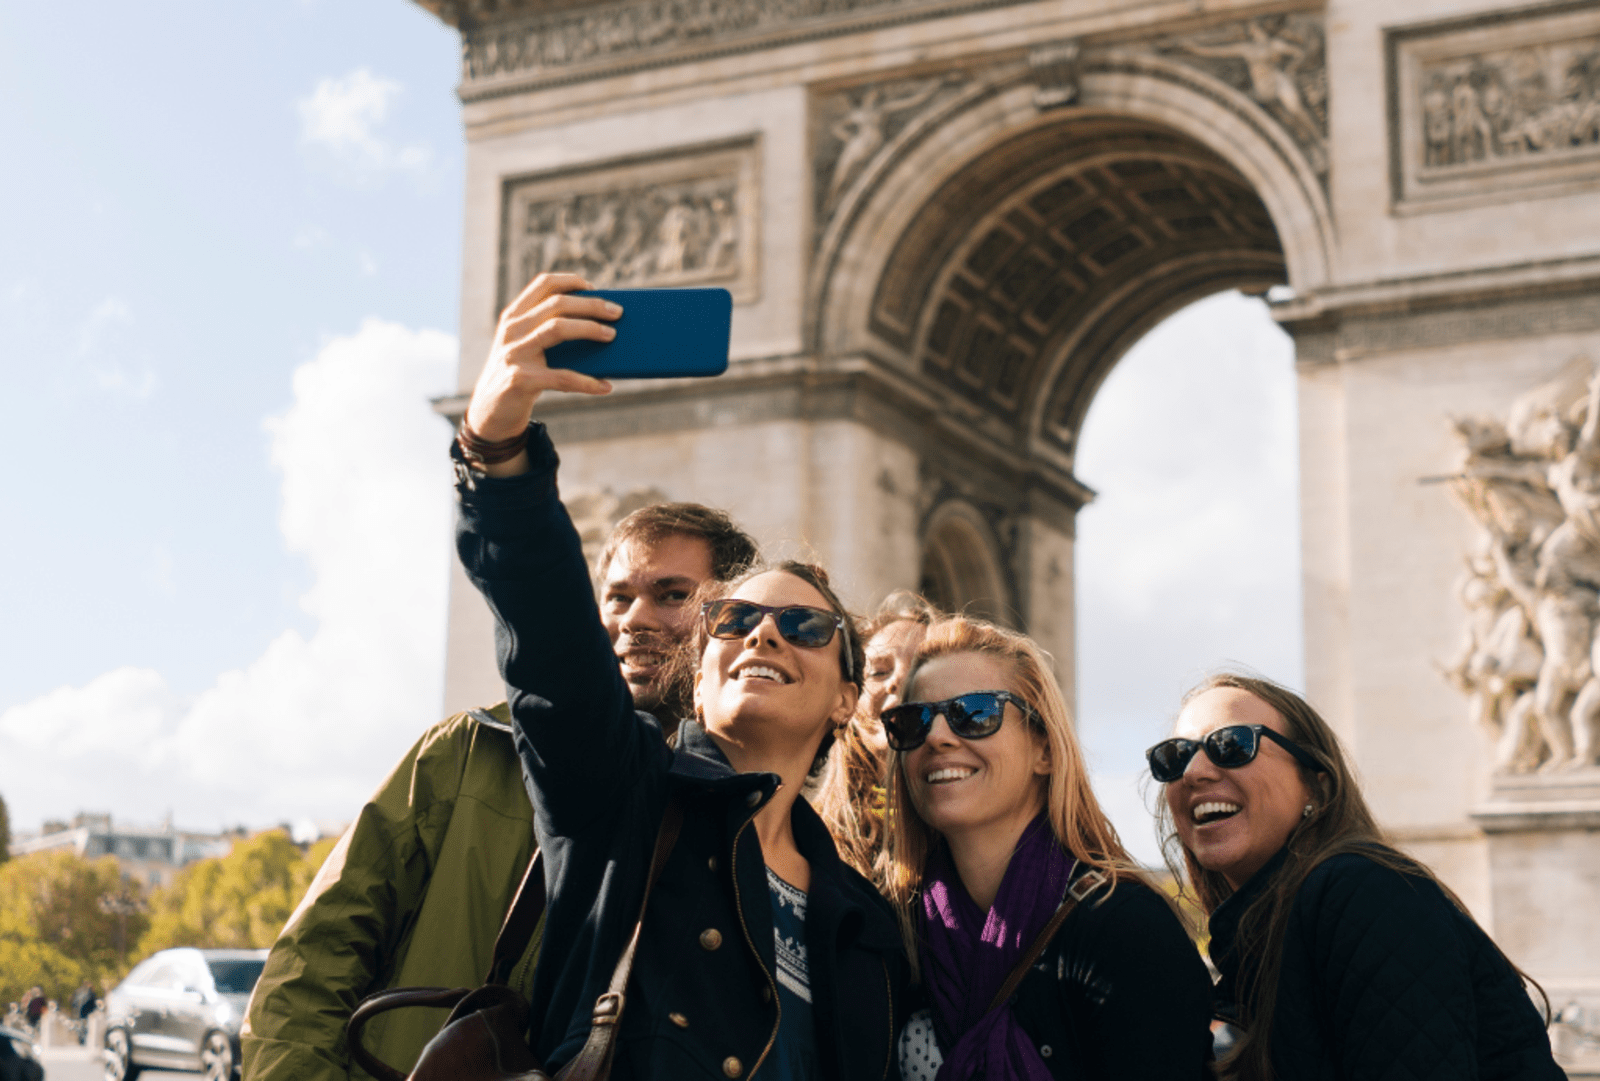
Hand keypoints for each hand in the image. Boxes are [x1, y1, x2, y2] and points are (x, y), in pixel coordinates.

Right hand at [465, 273, 620, 473]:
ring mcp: (515, 354)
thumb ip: (546, 331)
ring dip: (590, 329)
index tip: (593, 288)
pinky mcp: (521, 380)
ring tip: (612, 335)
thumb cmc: (519, 375)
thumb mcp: (524, 347)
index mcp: (513, 316)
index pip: (543, 284)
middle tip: (617, 312)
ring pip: (557, 329)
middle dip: (591, 305)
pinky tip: (606, 386)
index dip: (571, 281)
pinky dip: (588, 382)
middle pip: (557, 304)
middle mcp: (512, 330)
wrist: (491, 413)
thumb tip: (598, 324)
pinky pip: (562, 377)